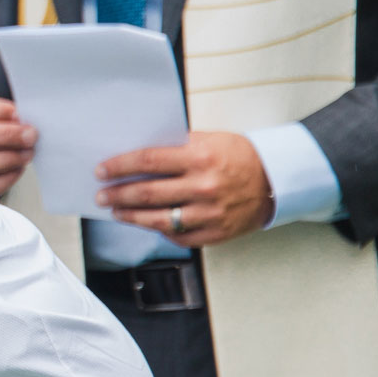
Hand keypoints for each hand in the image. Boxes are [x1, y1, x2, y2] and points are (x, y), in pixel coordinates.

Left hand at [96, 131, 273, 247]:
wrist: (276, 179)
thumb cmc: (238, 156)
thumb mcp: (208, 140)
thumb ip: (175, 147)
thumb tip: (135, 156)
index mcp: (199, 157)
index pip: (147, 161)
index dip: (119, 167)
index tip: (102, 171)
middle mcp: (203, 186)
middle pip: (147, 193)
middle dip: (118, 195)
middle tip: (101, 195)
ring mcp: (210, 213)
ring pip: (159, 220)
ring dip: (131, 217)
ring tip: (116, 212)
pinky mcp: (216, 232)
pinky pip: (179, 236)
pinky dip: (159, 231)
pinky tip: (146, 224)